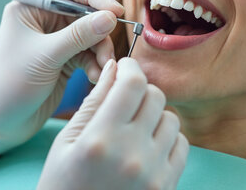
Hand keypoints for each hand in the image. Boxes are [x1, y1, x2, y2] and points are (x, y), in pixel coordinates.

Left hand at [0, 0, 124, 172]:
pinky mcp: (66, 58)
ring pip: (91, 33)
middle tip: (109, 48)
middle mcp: (44, 19)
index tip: (115, 11)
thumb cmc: (11, 85)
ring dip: (101, 50)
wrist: (1, 123)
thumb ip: (78, 35)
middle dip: (100, 29)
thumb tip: (109, 17)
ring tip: (104, 68)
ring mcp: (56, 39)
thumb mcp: (46, 56)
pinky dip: (96, 63)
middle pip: (85, 11)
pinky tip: (96, 77)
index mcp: (30, 7)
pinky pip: (90, 53)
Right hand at [37, 58, 188, 189]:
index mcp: (101, 139)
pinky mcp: (167, 186)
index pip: (133, 83)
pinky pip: (182, 144)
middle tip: (126, 99)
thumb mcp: (66, 142)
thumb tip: (114, 67)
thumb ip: (93, 102)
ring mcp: (153, 172)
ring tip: (135, 127)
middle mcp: (132, 154)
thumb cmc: (62, 185)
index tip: (125, 68)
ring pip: (172, 118)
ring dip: (155, 115)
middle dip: (140, 90)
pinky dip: (167, 139)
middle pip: (155, 96)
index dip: (130, 67)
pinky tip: (147, 146)